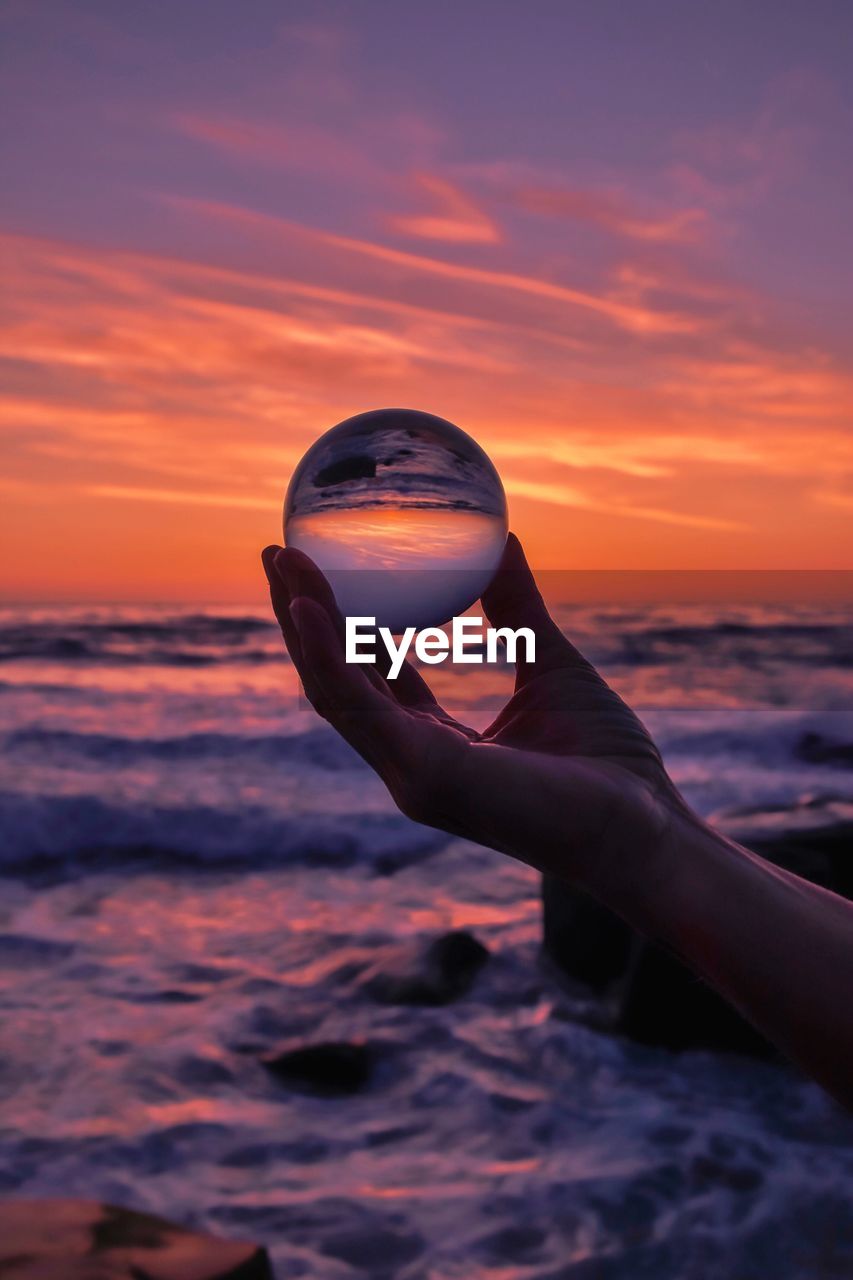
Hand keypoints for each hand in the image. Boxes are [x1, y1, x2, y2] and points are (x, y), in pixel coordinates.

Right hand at [261, 535, 685, 902]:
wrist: (647, 827)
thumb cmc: (607, 764)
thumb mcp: (550, 664)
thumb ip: (517, 610)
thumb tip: (503, 539)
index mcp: (435, 742)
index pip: (367, 677)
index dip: (337, 624)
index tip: (313, 568)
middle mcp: (412, 762)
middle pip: (336, 681)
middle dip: (301, 617)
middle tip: (276, 552)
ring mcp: (413, 775)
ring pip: (335, 691)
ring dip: (302, 626)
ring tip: (281, 563)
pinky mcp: (429, 778)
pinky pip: (362, 709)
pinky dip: (330, 658)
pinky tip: (309, 609)